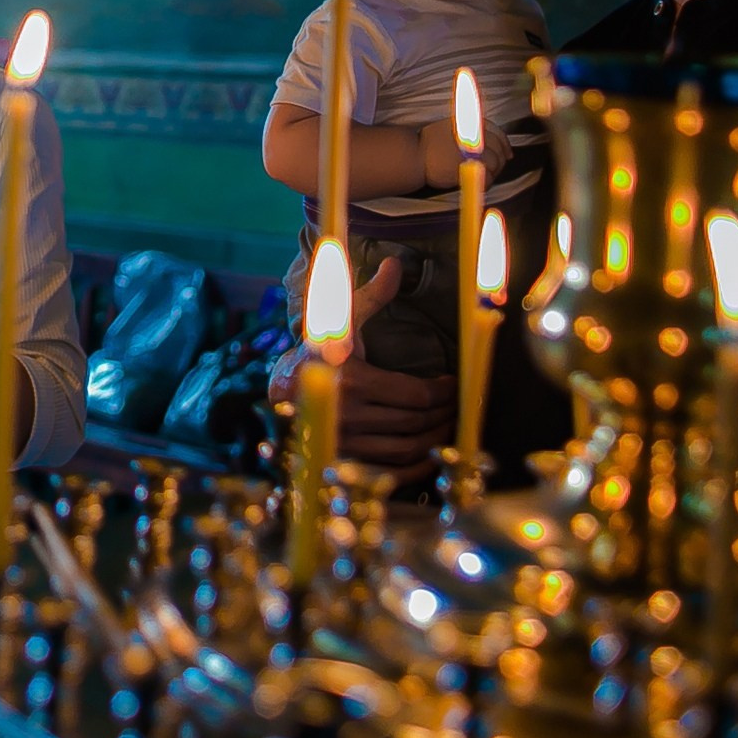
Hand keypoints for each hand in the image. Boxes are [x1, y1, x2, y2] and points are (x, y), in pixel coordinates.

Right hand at [269, 255, 455, 475]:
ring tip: (448, 426)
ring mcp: (345, 443)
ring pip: (406, 448)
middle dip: (444, 414)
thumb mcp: (342, 321)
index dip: (443, 392)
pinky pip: (389, 473)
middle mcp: (347, 414)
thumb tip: (395, 264)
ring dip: (435, 440)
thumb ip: (371, 295)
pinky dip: (416, 469)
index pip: (415, 395)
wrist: (280, 390)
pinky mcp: (343, 463)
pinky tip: (429, 455)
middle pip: (416, 422)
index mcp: (351, 379)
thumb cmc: (319, 352)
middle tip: (457, 405)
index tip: (452, 384)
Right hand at [420, 117, 511, 188]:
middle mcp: (474, 137)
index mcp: (470, 125)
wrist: (414, 156)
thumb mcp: (449, 127)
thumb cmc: (428, 144)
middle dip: (501, 160)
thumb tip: (489, 140)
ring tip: (484, 176)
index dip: (505, 143)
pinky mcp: (469, 169)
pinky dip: (487, 182)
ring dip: (494, 172)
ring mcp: (472, 153)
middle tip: (495, 168)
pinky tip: (480, 184)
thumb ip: (469, 130)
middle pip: (498, 149)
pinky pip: (487, 178)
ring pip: (495, 164)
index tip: (508, 152)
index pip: (496, 132)